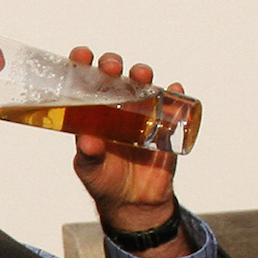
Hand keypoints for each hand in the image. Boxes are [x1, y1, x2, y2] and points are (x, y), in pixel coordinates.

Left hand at [69, 47, 189, 256]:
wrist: (134, 203)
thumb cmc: (105, 180)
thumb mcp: (91, 169)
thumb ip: (88, 155)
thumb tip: (88, 141)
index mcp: (92, 112)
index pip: (85, 80)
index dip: (83, 63)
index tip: (81, 55)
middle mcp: (115, 107)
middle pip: (114, 75)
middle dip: (112, 64)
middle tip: (112, 67)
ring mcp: (141, 113)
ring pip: (143, 85)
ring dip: (143, 74)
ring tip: (143, 76)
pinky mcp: (163, 126)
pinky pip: (172, 105)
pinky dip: (175, 94)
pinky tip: (175, 88)